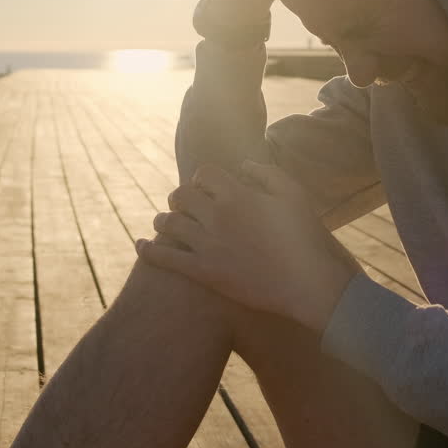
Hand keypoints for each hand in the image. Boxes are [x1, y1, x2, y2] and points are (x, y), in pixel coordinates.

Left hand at [137, 162, 361, 331]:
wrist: (307, 281)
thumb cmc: (304, 236)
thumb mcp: (293, 193)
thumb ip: (266, 173)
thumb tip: (242, 166)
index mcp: (237, 194)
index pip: (204, 174)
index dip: (204, 178)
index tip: (207, 186)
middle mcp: (217, 216)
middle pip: (181, 196)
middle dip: (180, 197)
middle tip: (183, 204)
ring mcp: (207, 245)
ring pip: (168, 223)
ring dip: (164, 219)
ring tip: (165, 223)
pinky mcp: (204, 272)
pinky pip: (164, 257)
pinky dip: (148, 250)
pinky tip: (140, 245)